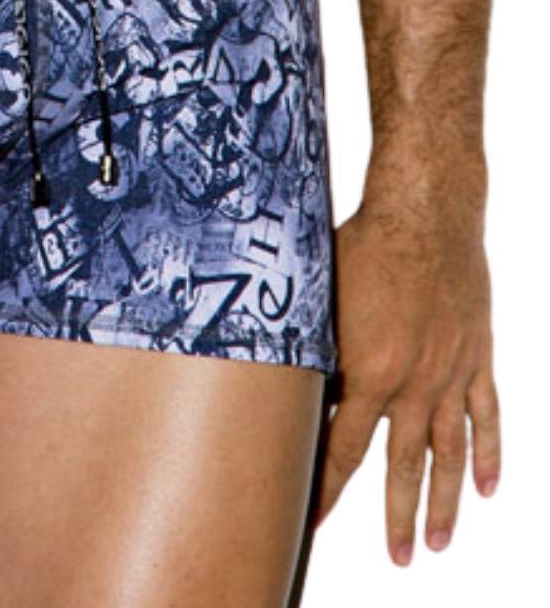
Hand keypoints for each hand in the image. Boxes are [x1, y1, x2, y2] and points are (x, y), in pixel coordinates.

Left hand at [313, 183, 500, 563]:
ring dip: (444, 502)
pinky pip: (487, 416)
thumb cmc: (362, 244)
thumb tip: (285, 385)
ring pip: (448, 453)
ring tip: (438, 543)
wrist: (425, 213)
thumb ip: (311, 348)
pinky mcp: (476, 356)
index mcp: (368, 372)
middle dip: (394, 516)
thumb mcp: (321, 297)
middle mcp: (413, 384)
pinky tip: (488, 488)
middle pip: (401, 465)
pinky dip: (489, 454)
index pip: (342, 448)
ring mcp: (450, 374)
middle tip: (397, 559)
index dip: (326, 488)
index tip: (313, 521)